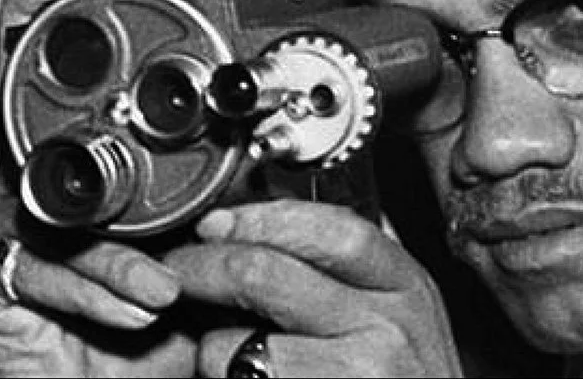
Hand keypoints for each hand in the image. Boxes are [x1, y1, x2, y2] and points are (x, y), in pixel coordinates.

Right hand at [0, 0, 195, 376]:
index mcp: (77, 164)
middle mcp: (28, 180)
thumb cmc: (160, 318)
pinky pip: (36, 269)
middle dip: (30, 34)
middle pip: (17, 94)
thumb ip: (208, 192)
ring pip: (48, 203)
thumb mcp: (192, 243)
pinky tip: (135, 306)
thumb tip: (255, 148)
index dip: (47, 10)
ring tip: (166, 282)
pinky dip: (95, 290)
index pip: (59, 79)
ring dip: (115, 248)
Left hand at [165, 199, 463, 377]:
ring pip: (234, 343)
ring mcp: (357, 376)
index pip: (328, 228)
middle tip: (177, 271)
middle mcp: (387, 326)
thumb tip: (243, 230)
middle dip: (202, 267)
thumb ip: (343, 272)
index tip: (217, 223)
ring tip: (220, 348)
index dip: (260, 220)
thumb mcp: (393, 312)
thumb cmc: (403, 378)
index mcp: (405, 285)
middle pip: (265, 273)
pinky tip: (243, 378)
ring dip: (211, 345)